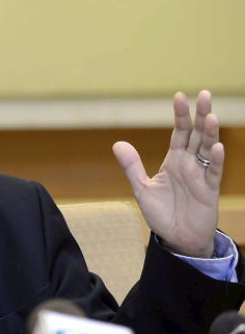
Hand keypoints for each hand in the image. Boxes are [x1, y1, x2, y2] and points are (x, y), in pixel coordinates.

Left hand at [112, 91, 222, 257]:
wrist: (177, 238)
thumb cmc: (162, 213)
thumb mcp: (142, 188)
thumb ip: (132, 166)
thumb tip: (117, 143)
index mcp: (174, 160)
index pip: (179, 132)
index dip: (180, 115)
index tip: (178, 96)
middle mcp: (190, 164)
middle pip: (197, 135)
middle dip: (200, 115)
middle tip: (204, 94)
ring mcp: (201, 176)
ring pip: (208, 149)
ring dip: (210, 133)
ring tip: (211, 116)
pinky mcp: (209, 191)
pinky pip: (214, 173)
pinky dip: (215, 160)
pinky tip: (216, 147)